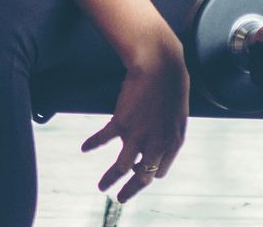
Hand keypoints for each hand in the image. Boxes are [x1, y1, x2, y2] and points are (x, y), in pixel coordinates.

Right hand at [81, 44, 189, 203]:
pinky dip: (92, 144)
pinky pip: (103, 139)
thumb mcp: (176, 114)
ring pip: (122, 168)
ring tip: (102, 187)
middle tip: (121, 198)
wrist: (161, 63)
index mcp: (174, 141)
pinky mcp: (122, 122)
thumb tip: (153, 145)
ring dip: (110, 180)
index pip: (159, 172)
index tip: (138, 175)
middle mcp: (157, 142)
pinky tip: (85, 147)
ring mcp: (139, 134)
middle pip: (142, 177)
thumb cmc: (171, 85)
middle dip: (130, 191)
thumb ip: (166, 133)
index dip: (148, 175)